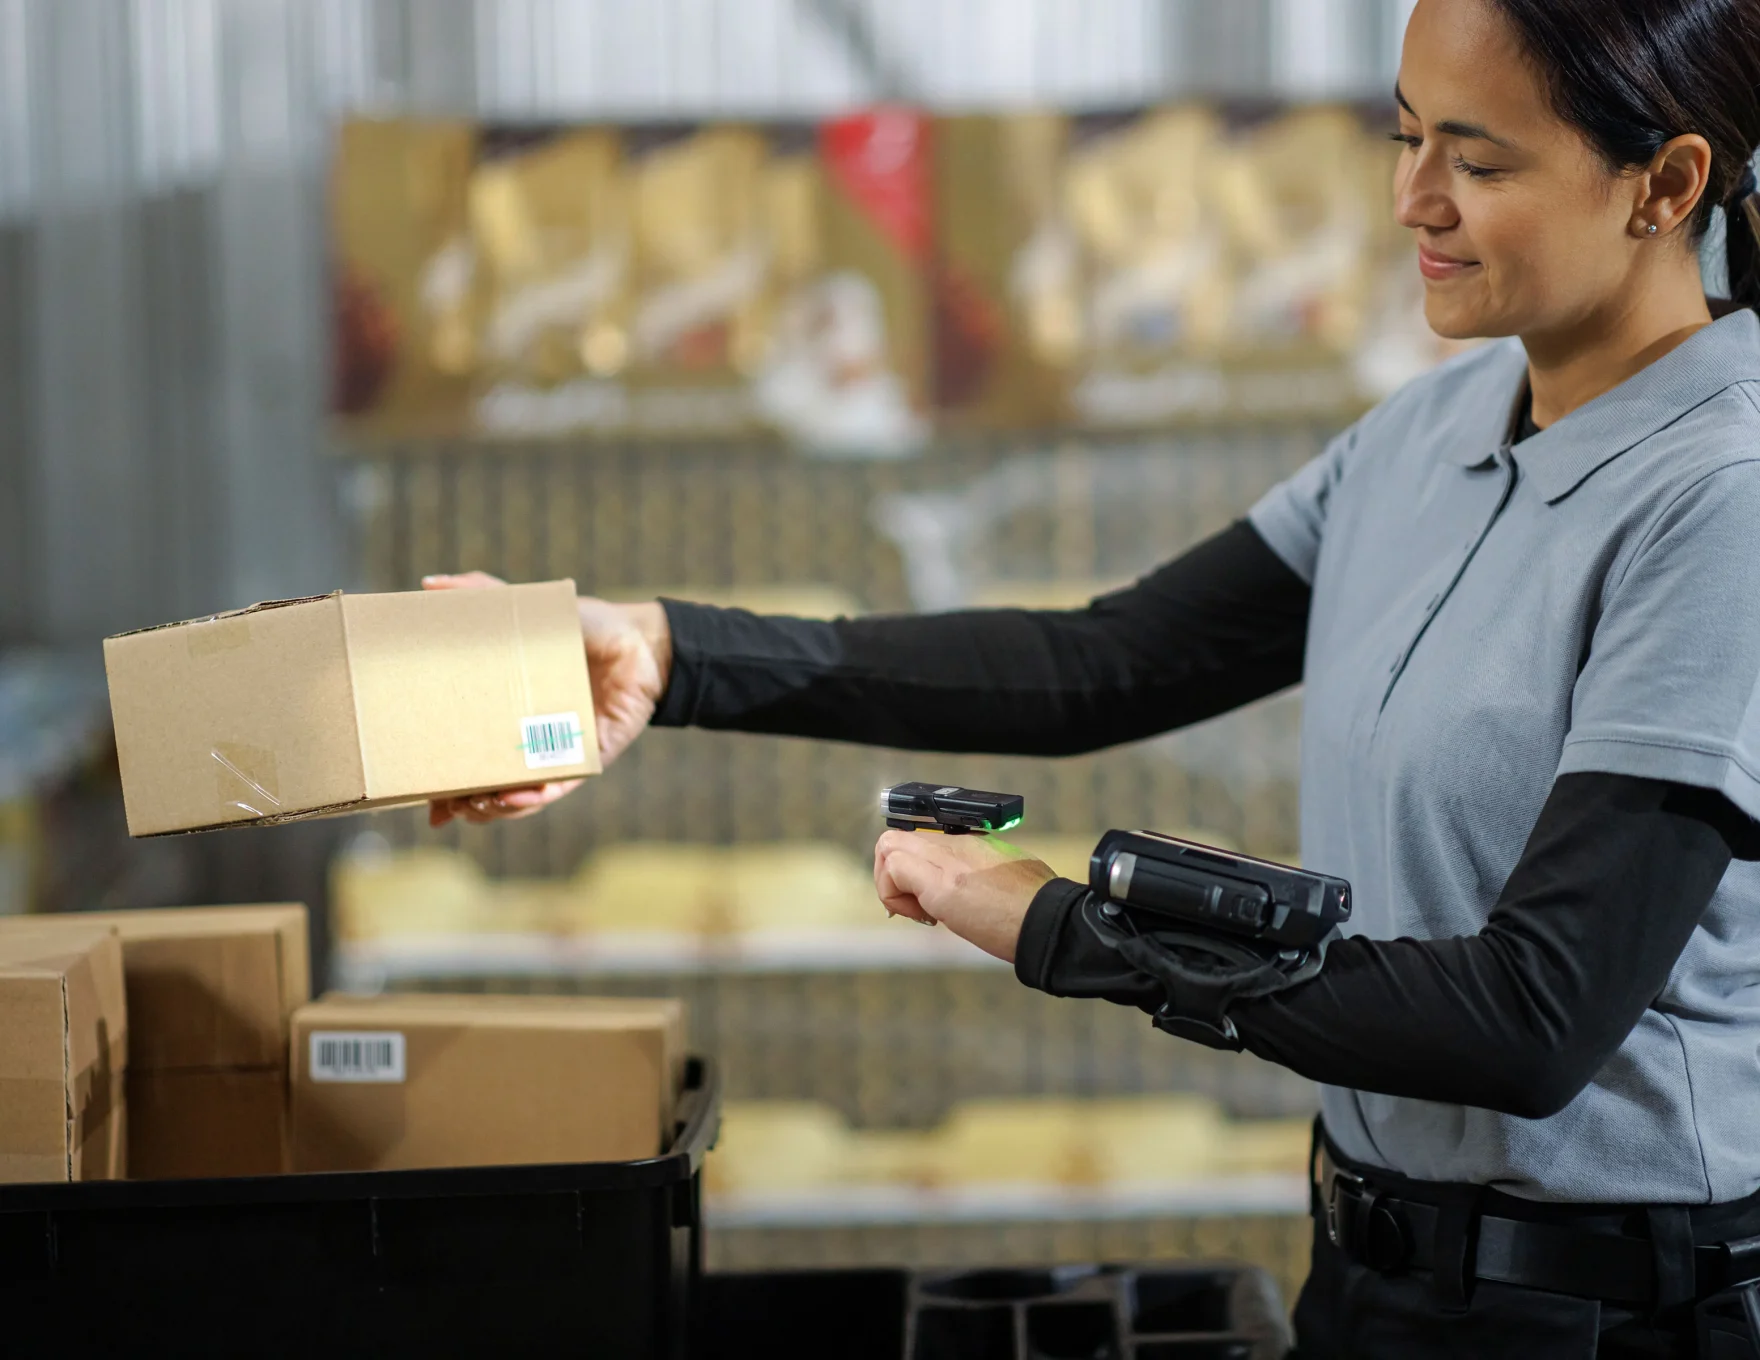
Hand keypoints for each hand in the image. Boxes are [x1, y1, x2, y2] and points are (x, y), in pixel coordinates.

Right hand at [421, 571, 672, 826]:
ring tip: (478, 804)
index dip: (441, 782)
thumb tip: (429, 584)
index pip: (465, 757)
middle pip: (487, 787)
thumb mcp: (525, 608)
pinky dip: (537, 797)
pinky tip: (520, 796)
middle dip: (464, 804)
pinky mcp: (588, 760)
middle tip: (446, 804)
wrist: (638, 641)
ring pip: (521, 798)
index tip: (418, 795)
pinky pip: (559, 787)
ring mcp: (556, 754)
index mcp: (502, 716)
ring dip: (496, 808)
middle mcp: (526, 742)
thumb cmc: (579, 626)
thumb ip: (481, 593)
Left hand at [872, 829, 1054, 963]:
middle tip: (912, 904)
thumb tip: (966, 877)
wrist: (1048, 921)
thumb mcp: (1007, 866)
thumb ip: (979, 864)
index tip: (918, 892)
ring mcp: (945, 863)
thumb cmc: (1036, 903)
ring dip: (891, 887)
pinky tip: (929, 919)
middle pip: (894, 838)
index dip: (908, 863)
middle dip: (889, 874)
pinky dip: (896, 899)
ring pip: (887, 849)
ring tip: (921, 913)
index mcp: (970, 840)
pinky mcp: (941, 888)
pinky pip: (895, 875)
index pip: (917, 836)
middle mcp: (953, 844)